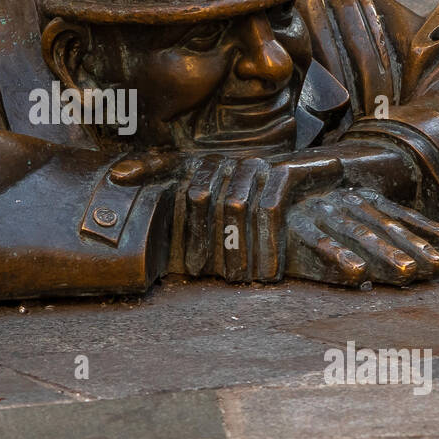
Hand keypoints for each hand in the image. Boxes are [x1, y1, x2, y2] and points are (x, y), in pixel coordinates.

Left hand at [110, 149, 345, 281]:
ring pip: (237, 208)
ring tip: (244, 279)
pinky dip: (267, 240)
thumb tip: (116, 174)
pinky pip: (270, 206)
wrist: (321, 174)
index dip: (191, 234)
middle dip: (212, 245)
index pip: (187, 195)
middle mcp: (230, 160)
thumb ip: (162, 175)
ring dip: (240, 249)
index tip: (194, 269)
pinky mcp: (286, 170)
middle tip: (217, 278)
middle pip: (208, 203)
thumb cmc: (264, 193)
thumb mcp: (220, 195)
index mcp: (208, 163)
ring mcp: (258, 164)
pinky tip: (269, 268)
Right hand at [285, 187, 438, 286]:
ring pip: (358, 235)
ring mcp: (320, 213)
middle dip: (413, 246)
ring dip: (384, 253)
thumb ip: (370, 232)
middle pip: (385, 226)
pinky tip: (358, 274)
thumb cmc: (303, 217)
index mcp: (357, 197)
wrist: (251, 205)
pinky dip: (339, 257)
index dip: (427, 229)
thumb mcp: (341, 217)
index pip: (399, 215)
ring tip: (408, 272)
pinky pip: (320, 244)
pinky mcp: (295, 228)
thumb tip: (414, 258)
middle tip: (438, 267)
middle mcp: (342, 202)